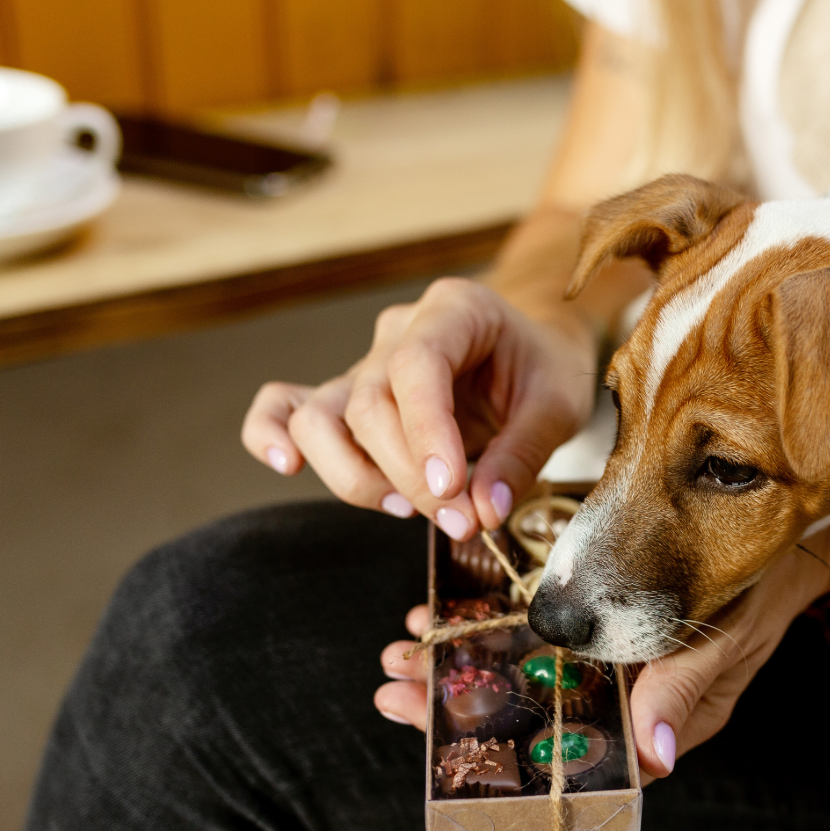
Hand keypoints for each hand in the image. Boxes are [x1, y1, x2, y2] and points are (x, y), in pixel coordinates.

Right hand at [241, 277, 597, 537]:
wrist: (531, 353)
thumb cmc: (543, 370)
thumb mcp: (558, 406)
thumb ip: (521, 456)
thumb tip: (482, 510)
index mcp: (455, 310)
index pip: (418, 365)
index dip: (426, 433)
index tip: (450, 490)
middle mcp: (398, 331)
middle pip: (369, 405)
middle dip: (409, 477)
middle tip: (459, 520)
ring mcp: (363, 364)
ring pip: (319, 416)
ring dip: (356, 475)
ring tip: (407, 507)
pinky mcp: (344, 397)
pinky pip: (282, 406)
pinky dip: (270, 433)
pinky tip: (287, 465)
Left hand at [373, 518, 829, 781]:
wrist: (791, 538)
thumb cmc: (762, 594)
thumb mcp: (725, 642)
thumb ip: (682, 694)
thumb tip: (651, 758)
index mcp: (649, 724)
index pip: (562, 756)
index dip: (496, 751)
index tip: (434, 730)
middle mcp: (620, 698)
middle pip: (527, 715)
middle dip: (458, 703)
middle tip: (393, 686)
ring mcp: (609, 658)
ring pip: (523, 672)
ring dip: (465, 662)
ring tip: (404, 648)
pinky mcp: (602, 614)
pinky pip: (539, 627)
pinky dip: (493, 619)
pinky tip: (449, 604)